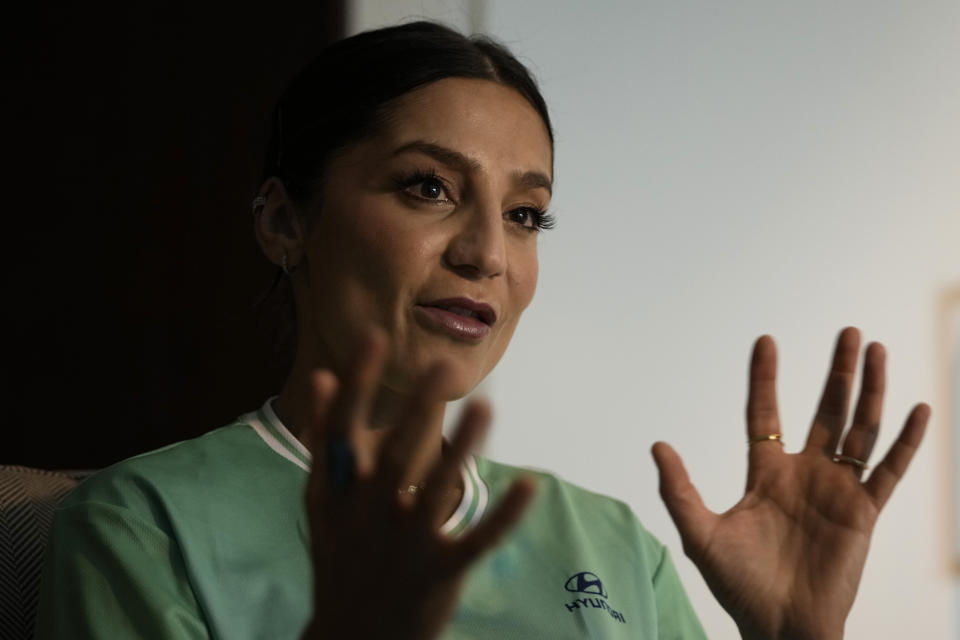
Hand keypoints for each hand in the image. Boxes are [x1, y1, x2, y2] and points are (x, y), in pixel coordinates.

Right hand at [298, 330, 535, 639]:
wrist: (352, 638)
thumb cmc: (341, 557)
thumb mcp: (322, 502)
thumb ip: (325, 441)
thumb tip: (324, 377)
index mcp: (338, 495)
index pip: (342, 432)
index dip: (358, 385)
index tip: (374, 338)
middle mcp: (367, 518)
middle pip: (394, 457)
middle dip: (417, 410)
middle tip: (444, 365)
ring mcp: (403, 547)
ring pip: (435, 492)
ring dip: (462, 449)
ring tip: (486, 407)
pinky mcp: (438, 574)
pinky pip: (475, 541)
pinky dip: (502, 514)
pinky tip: (528, 484)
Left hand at [652, 328, 928, 639]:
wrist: (780, 627)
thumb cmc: (739, 585)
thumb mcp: (700, 534)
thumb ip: (680, 490)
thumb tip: (657, 445)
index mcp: (765, 474)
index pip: (764, 413)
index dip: (765, 378)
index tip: (766, 340)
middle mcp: (803, 474)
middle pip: (824, 411)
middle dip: (837, 372)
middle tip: (848, 333)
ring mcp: (836, 490)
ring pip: (859, 430)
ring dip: (870, 391)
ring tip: (878, 350)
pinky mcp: (864, 513)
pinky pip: (887, 470)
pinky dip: (904, 441)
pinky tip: (916, 408)